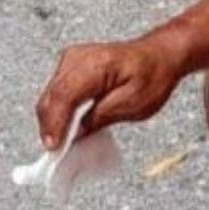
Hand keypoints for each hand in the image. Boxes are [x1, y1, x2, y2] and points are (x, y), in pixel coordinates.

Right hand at [35, 37, 183, 149]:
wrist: (159, 56)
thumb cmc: (152, 77)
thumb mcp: (133, 104)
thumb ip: (100, 117)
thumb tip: (74, 134)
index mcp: (96, 65)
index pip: (64, 95)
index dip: (55, 123)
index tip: (53, 147)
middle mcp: (78, 58)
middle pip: (51, 97)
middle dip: (50, 127)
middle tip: (57, 153)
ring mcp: (71, 59)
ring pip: (50, 96)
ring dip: (52, 120)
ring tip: (62, 144)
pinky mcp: (70, 65)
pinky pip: (56, 91)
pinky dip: (58, 111)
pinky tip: (66, 128)